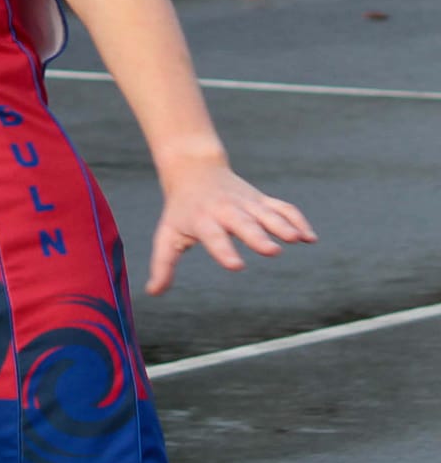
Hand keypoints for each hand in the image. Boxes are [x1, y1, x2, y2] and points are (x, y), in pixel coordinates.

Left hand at [146, 162, 315, 295]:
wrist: (194, 170)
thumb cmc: (180, 210)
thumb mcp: (167, 234)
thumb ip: (163, 264)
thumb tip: (152, 292)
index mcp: (203, 220)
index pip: (213, 237)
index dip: (224, 251)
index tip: (236, 266)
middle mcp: (226, 210)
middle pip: (243, 223)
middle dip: (257, 236)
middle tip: (272, 251)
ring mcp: (246, 203)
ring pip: (267, 213)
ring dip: (283, 225)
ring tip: (299, 239)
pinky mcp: (261, 200)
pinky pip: (283, 208)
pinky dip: (297, 220)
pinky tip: (310, 238)